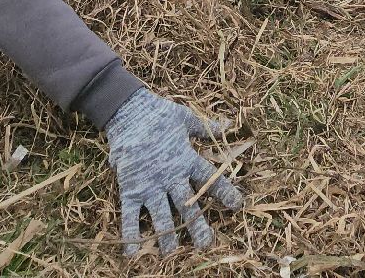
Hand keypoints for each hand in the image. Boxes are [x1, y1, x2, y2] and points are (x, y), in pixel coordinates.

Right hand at [106, 89, 244, 255]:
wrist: (127, 110)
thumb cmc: (159, 113)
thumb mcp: (186, 118)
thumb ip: (206, 127)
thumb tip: (229, 124)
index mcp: (186, 159)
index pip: (210, 179)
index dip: (225, 192)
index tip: (237, 205)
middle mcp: (170, 176)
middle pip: (187, 205)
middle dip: (197, 226)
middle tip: (206, 244)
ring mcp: (149, 184)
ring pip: (161, 215)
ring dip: (167, 236)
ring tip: (172, 254)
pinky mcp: (130, 188)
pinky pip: (130, 214)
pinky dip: (130, 234)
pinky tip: (132, 253)